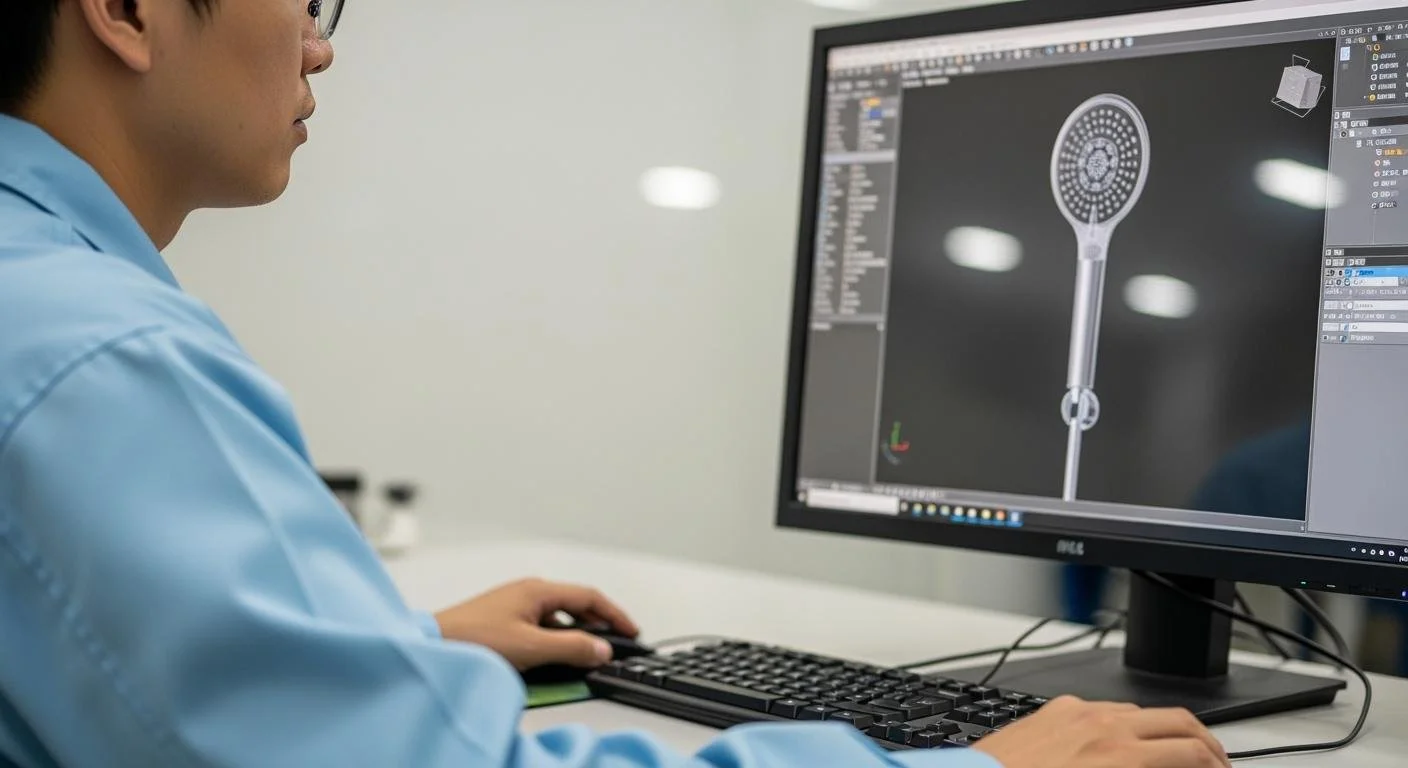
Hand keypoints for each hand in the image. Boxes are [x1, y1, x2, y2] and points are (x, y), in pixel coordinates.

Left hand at [433, 578, 639, 670]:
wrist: (431, 646)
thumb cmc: (472, 639)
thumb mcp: (531, 647)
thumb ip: (571, 647)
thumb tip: (601, 648)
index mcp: (538, 590)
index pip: (589, 596)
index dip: (615, 615)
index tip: (631, 631)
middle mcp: (527, 592)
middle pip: (575, 604)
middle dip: (598, 623)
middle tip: (615, 643)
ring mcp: (513, 605)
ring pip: (557, 616)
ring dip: (576, 633)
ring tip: (587, 653)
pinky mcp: (502, 621)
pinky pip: (540, 625)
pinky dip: (556, 638)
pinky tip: (554, 656)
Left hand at [975, 697, 1230, 767]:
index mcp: (1122, 756)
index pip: (1192, 751)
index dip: (1215, 765)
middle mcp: (1103, 724)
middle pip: (1176, 720)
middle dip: (1203, 741)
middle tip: (1212, 762)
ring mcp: (1077, 710)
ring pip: (1139, 712)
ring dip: (1162, 731)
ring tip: (1168, 755)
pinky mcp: (1053, 708)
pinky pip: (1101, 709)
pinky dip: (1122, 724)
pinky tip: (1119, 743)